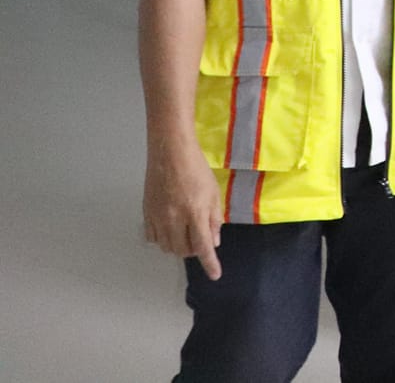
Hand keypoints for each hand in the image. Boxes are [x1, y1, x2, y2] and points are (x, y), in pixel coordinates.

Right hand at [143, 143, 222, 279]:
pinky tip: (170, 229)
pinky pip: (153, 238)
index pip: (202, 246)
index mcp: (194, 213)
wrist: (170, 153)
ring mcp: (157, 217)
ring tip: (186, 233)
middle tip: (200, 240)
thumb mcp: (213, 193)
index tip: (215, 275)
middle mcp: (174, 219)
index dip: (209, 263)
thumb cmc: (197, 169)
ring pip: (166, 247)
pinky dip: (163, 239)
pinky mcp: (146, 213)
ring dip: (179, 246)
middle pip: (182, 250)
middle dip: (193, 251)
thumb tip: (213, 242)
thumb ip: (214, 219)